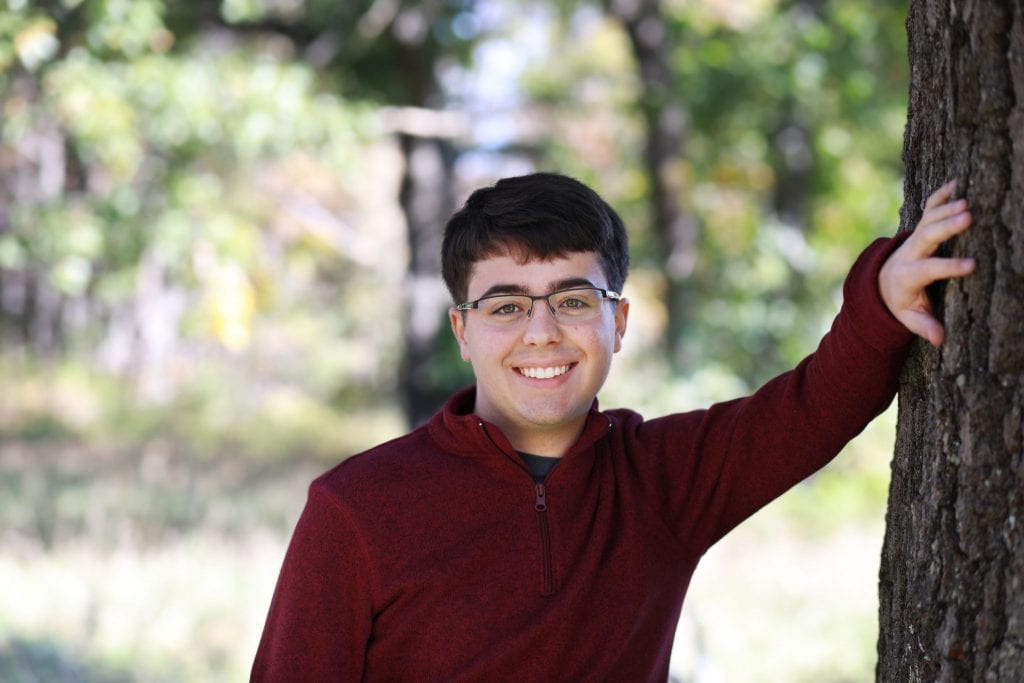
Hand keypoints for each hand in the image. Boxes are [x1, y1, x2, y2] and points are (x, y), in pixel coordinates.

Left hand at [878, 180, 975, 345]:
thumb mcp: (907, 318)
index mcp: (907, 276)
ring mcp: (913, 238)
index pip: (929, 270)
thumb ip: (923, 326)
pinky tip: (956, 183)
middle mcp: (909, 253)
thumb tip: (939, 339)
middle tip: (968, 217)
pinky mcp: (919, 228)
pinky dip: (940, 195)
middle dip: (946, 227)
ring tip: (967, 200)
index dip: (949, 267)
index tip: (972, 265)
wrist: (881, 282)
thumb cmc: (900, 302)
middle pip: (926, 238)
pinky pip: (928, 209)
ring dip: (946, 209)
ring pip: (928, 221)